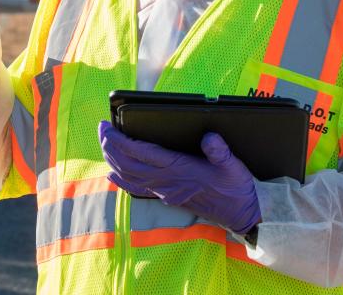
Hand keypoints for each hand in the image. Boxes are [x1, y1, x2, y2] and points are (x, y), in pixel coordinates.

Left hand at [98, 121, 260, 234]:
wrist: (242, 214)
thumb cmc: (237, 188)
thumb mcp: (233, 165)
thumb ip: (220, 151)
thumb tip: (209, 136)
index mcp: (179, 169)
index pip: (140, 153)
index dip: (119, 140)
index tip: (107, 127)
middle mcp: (167, 182)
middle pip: (127, 164)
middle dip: (110, 146)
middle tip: (101, 128)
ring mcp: (165, 191)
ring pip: (129, 177)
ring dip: (112, 160)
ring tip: (104, 144)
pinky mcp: (168, 197)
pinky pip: (137, 189)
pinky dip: (121, 180)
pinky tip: (114, 173)